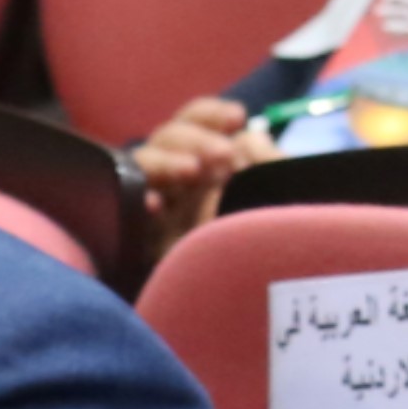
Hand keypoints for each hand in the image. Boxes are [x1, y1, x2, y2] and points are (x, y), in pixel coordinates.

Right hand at [130, 95, 273, 244]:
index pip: (197, 123)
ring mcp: (160, 208)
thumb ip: (266, 159)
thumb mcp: (282, 197)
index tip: (238, 118)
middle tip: (222, 156)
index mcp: (212, 165)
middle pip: (167, 139)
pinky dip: (134, 200)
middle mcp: (181, 182)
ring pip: (141, 164)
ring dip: (164, 162)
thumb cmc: (282, 243)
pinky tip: (153, 206)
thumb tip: (245, 134)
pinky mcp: (142, 238)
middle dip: (192, 138)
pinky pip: (125, 208)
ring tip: (191, 174)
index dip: (210, 114)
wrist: (269, 294)